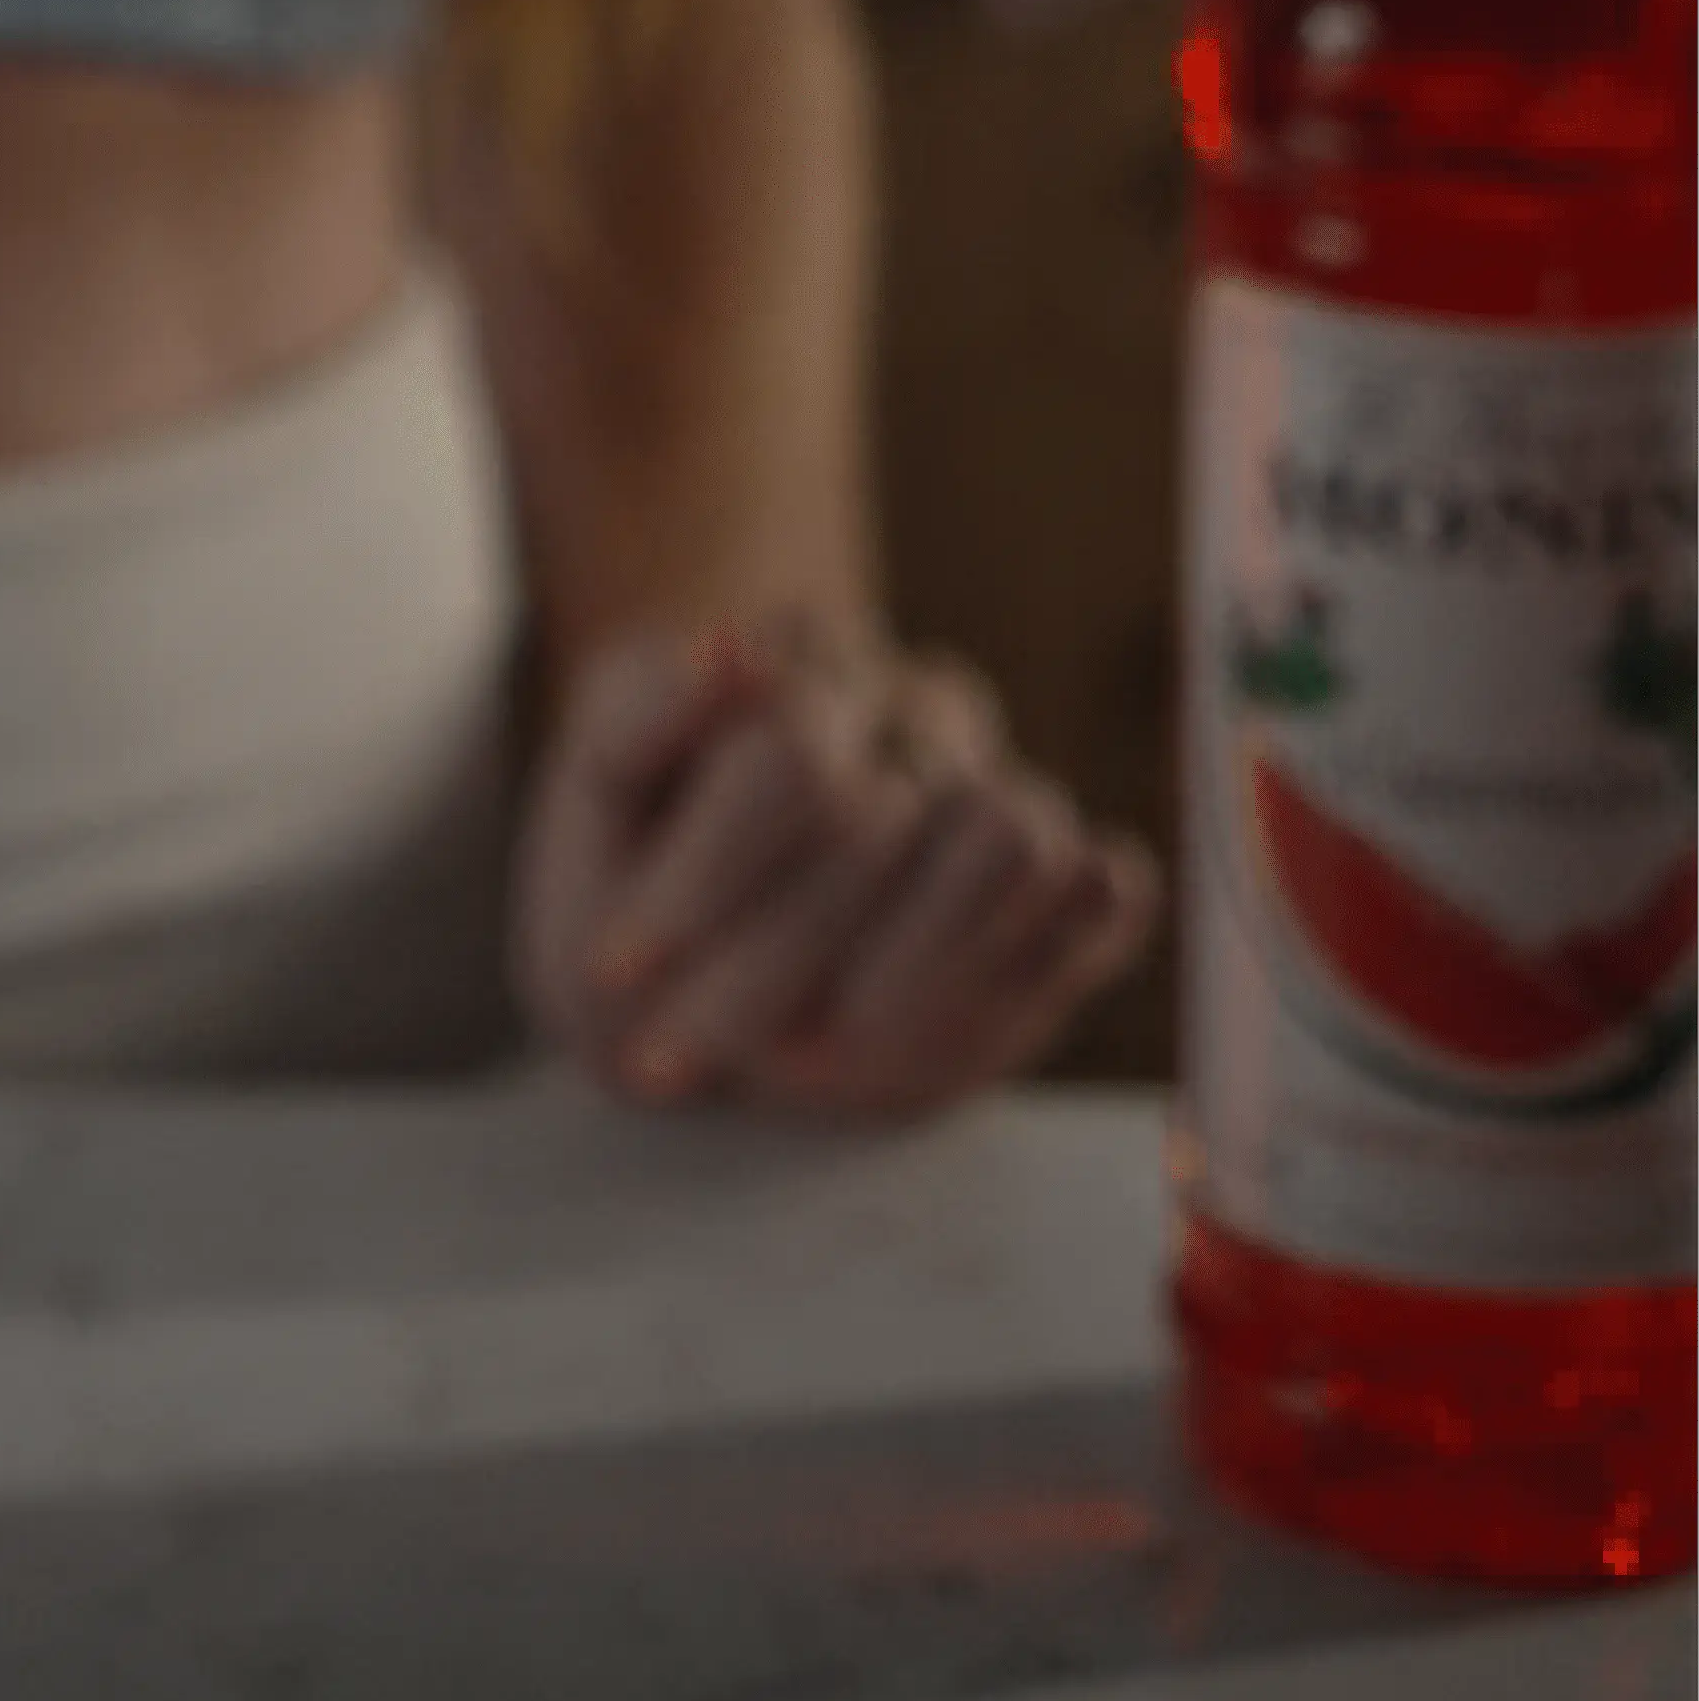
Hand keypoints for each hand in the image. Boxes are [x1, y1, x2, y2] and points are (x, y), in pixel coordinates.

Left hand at [511, 602, 1157, 1123]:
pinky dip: (1046, 952)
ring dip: (903, 969)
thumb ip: (636, 719)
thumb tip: (722, 648)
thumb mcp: (594, 808)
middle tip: (684, 1049)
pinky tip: (947, 1022)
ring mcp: (1000, 786)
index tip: (618, 968)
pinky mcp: (1069, 881)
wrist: (702, 972)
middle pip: (875, 822)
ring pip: (1008, 836)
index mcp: (801, 661)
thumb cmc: (638, 881)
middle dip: (767, 964)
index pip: (786, 752)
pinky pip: (1107, 885)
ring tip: (809, 1052)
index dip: (702, 879)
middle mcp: (917, 708)